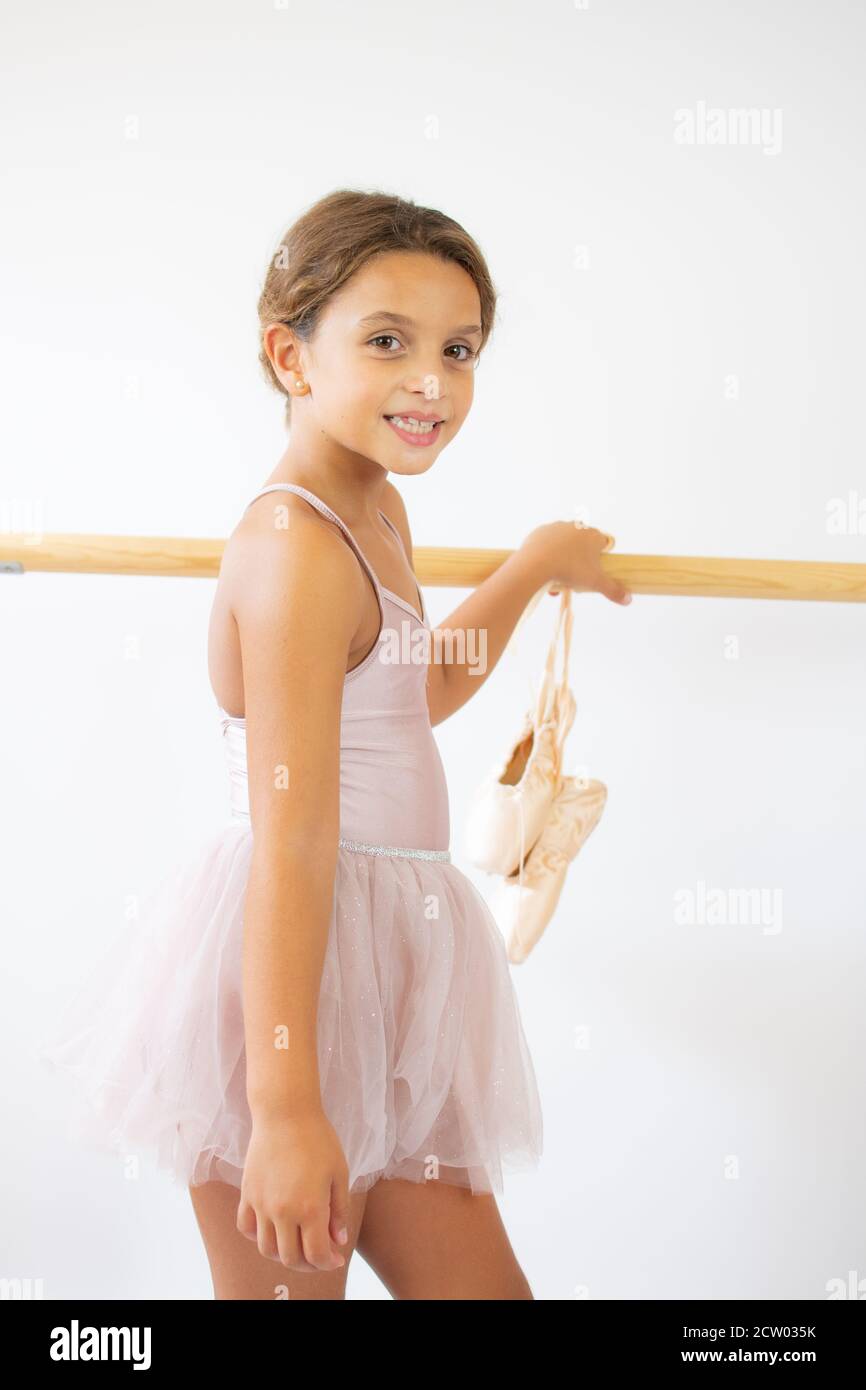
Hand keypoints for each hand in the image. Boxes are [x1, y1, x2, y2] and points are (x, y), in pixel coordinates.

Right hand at [236, 1107, 350, 1271]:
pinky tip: (274, 1228)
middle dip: (308, 1264)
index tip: (336, 1258)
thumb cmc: (318, 1138)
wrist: (285, 1112)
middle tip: (319, 1254)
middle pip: (290, 1258)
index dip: (327, 1262)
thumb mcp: (339, 1173)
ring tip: (297, 1244)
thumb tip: (338, 1239)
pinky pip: (246, 1227)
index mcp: (310, 1207)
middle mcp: (283, 1211)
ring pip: (266, 1248)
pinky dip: (258, 1236)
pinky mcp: (247, 1193)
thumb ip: (339, 1210)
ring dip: (283, 1254)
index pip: (316, 1254)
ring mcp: (261, 1204)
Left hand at [520, 520, 631, 605]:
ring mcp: (556, 527)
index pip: (603, 544)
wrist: (536, 564)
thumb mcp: (595, 583)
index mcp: (592, 535)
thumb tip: (628, 599)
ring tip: (557, 580)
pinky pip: (546, 545)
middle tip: (574, 578)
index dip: (600, 558)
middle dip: (579, 562)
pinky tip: (544, 571)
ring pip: (563, 546)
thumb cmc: (570, 570)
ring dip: (562, 561)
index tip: (593, 570)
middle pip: (582, 546)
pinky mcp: (538, 532)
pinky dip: (546, 556)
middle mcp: (575, 527)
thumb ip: (613, 590)